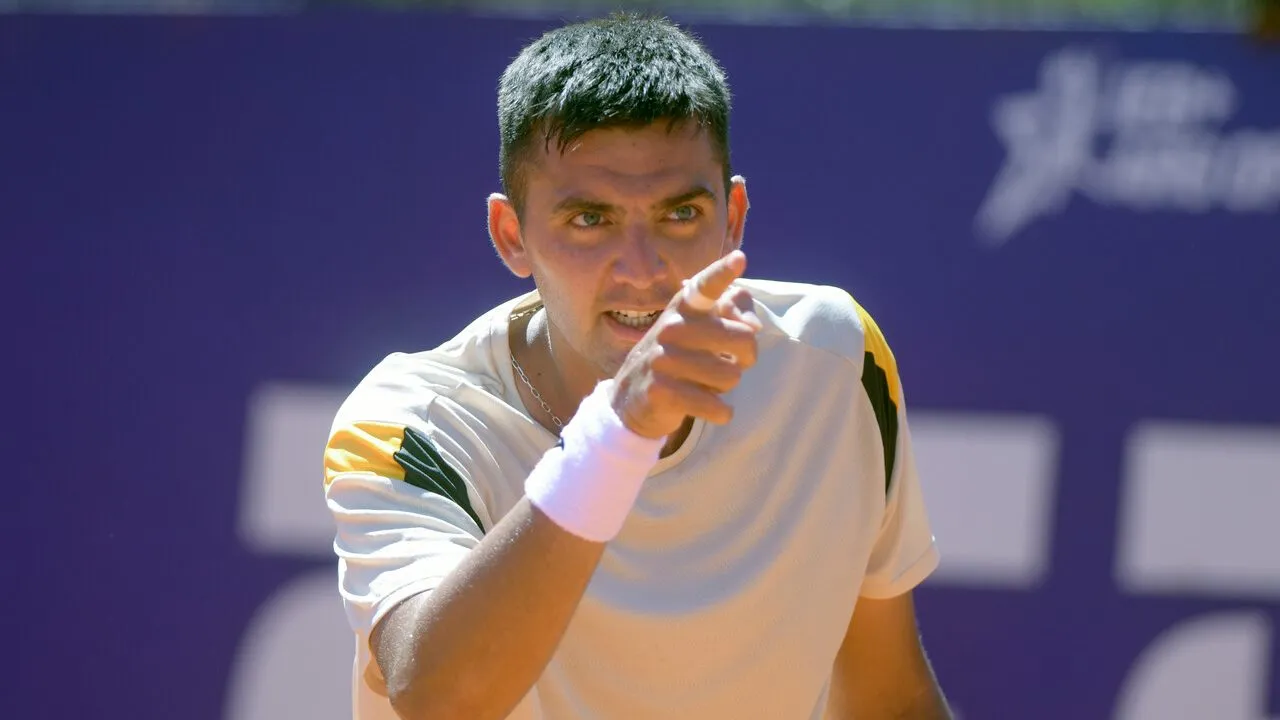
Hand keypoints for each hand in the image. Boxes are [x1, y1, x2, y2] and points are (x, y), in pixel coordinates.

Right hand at [611, 250, 761, 439]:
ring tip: (705, 383)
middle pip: (744, 339)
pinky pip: (717, 406)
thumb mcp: (700, 330)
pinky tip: (708, 408)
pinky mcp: (662, 391)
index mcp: (684, 308)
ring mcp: (663, 359)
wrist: (631, 399)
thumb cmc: (679, 358)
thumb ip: (734, 314)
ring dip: (726, 386)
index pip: (705, 287)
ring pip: (732, 376)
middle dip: (746, 358)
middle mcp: (672, 327)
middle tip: (730, 363)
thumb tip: (753, 327)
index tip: (739, 258)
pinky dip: (721, 412)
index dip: (722, 273)